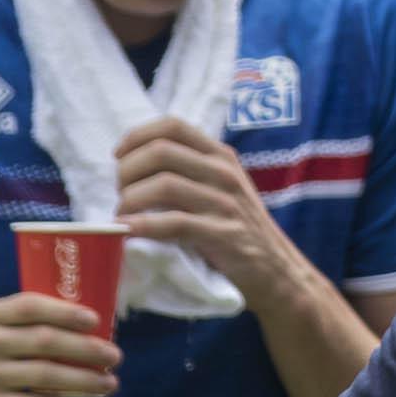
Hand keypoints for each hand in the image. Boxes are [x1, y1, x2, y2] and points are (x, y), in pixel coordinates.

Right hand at [0, 293, 123, 396]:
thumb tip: (87, 333)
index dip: (66, 312)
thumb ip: (24, 330)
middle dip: (88, 349)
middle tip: (115, 358)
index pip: (30, 306)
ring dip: (86, 381)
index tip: (96, 321)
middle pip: (46, 341)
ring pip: (47, 374)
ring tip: (110, 386)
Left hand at [115, 118, 300, 299]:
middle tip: (120, 193)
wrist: (276, 270)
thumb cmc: (238, 229)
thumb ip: (190, 171)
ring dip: (130, 199)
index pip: (172, 126)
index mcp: (221, 156)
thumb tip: (134, 164)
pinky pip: (175, 223)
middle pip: (161, 152)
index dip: (137, 137)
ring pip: (164, 185)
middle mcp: (224, 173)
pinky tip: (127, 231)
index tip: (118, 156)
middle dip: (126, 171)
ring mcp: (226, 203)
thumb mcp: (221, 189)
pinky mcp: (224, 235)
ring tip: (122, 215)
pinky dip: (143, 225)